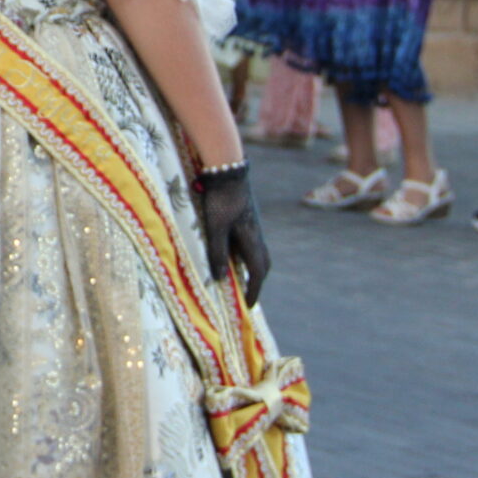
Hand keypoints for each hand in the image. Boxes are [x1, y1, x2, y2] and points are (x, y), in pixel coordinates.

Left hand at [195, 163, 269, 302]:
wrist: (227, 170)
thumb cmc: (220, 199)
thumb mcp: (215, 227)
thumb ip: (218, 252)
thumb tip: (220, 279)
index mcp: (252, 240)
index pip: (258, 273)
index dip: (253, 291)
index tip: (248, 307)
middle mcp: (256, 234)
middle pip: (262, 264)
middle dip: (256, 281)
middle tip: (247, 295)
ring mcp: (252, 225)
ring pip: (257, 252)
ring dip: (251, 267)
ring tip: (239, 278)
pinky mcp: (246, 217)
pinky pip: (249, 242)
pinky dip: (244, 254)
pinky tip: (232, 253)